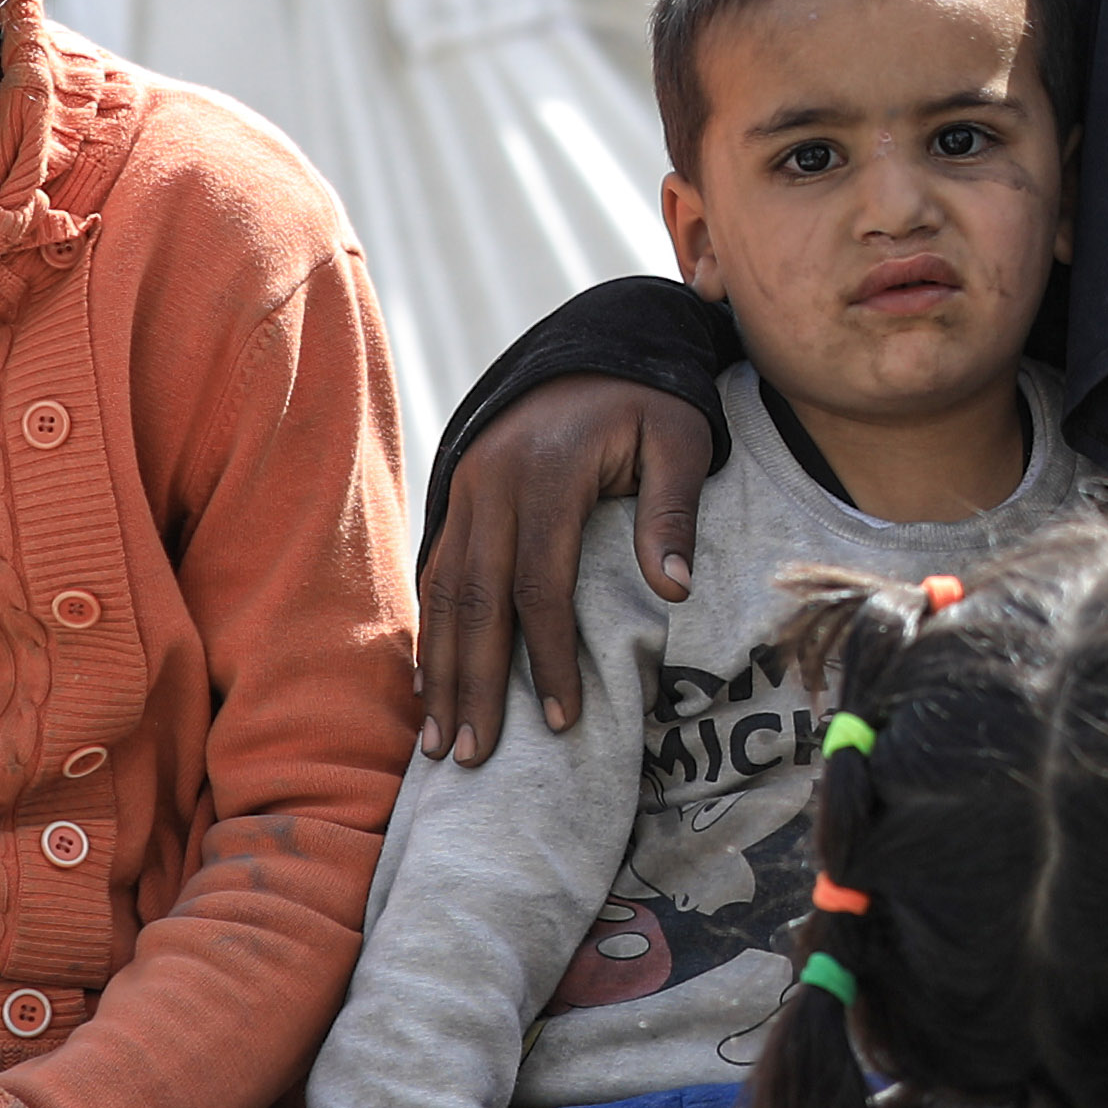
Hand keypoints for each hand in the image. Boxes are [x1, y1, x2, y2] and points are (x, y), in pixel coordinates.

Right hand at [417, 376, 714, 762]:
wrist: (590, 350)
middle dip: (475, 685)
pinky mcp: (455, 496)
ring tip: (439, 742)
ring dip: (441, 671)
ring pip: (444, 594)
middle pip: (476, 601)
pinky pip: (434, 573)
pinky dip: (430, 632)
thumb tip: (675, 592)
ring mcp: (465, 489)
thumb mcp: (679, 439)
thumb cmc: (645, 404)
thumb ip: (673, 510)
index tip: (565, 722)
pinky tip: (429, 684)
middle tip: (471, 758)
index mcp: (548, 474)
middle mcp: (492, 483)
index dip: (548, 659)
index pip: (541, 586)